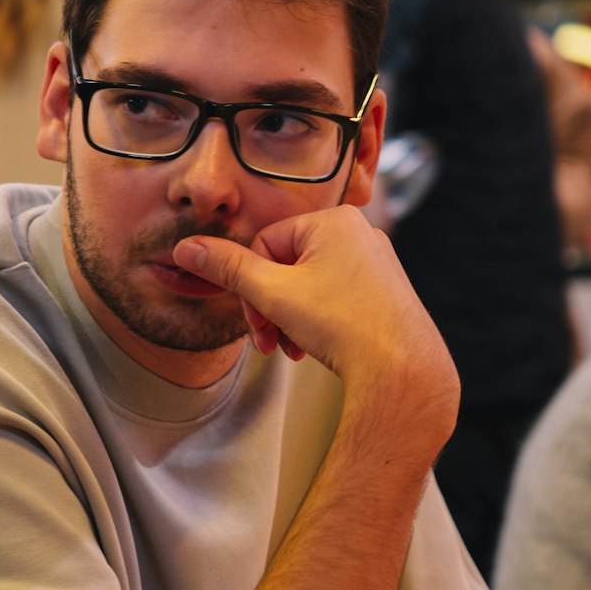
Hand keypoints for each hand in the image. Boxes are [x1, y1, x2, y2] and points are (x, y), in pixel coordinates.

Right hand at [173, 205, 457, 446]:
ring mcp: (376, 263)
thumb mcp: (273, 294)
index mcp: (333, 220)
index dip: (252, 287)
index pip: (265, 244)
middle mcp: (360, 233)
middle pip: (288, 265)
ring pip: (311, 285)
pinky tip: (319, 348)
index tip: (257, 322)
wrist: (402, 369)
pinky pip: (337, 297)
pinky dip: (319, 322)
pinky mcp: (386, 291)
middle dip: (272, 308)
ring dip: (292, 319)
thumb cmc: (344, 325)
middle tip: (271, 342)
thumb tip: (188, 248)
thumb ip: (228, 269)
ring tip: (295, 349)